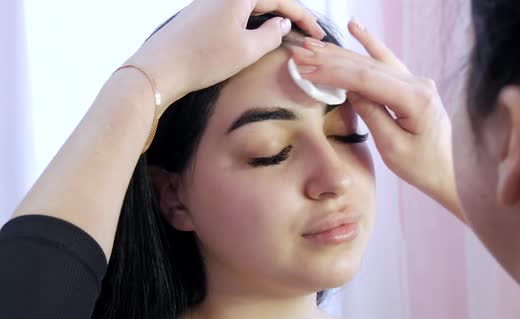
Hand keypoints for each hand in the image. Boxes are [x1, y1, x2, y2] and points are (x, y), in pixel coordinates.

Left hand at [126, 0, 324, 107]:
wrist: (159, 68)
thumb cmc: (204, 59)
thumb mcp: (247, 50)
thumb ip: (272, 35)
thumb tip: (282, 24)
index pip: (281, 0)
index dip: (303, 17)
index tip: (318, 34)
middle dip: (290, 16)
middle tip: (308, 34)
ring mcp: (210, 2)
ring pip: (250, 6)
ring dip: (271, 19)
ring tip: (288, 36)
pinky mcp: (201, 14)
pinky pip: (235, 13)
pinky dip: (253, 23)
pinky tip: (258, 36)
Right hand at [291, 19, 463, 219]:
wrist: (452, 173)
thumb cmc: (423, 167)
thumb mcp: (393, 148)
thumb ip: (372, 114)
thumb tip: (350, 90)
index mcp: (415, 99)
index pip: (366, 79)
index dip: (334, 73)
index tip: (306, 68)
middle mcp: (418, 83)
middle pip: (367, 66)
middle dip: (331, 59)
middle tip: (301, 52)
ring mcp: (416, 82)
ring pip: (374, 62)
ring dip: (342, 53)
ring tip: (314, 44)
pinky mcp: (412, 86)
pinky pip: (387, 62)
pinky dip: (370, 44)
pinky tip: (355, 28)